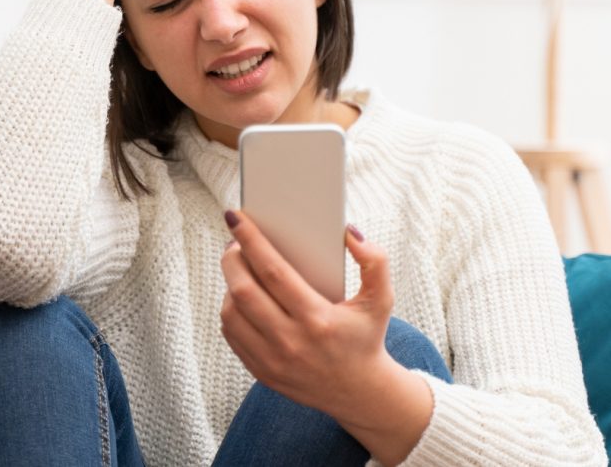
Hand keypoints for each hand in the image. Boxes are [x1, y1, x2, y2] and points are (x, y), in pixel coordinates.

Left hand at [219, 211, 396, 418]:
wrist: (359, 393)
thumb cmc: (366, 337)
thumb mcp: (381, 299)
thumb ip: (375, 261)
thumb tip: (349, 233)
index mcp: (318, 320)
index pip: (273, 272)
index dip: (250, 241)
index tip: (236, 218)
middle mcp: (291, 342)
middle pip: (244, 290)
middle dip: (232, 258)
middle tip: (234, 241)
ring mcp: (272, 360)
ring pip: (231, 312)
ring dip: (229, 283)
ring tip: (238, 266)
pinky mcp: (260, 371)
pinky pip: (231, 333)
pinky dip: (230, 308)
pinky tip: (240, 294)